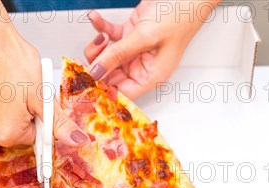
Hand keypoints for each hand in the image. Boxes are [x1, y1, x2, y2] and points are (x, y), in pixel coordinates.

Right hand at [0, 1, 87, 146]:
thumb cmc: (11, 61)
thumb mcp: (42, 96)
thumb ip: (59, 123)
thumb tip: (76, 141)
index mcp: (7, 135)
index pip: (36, 138)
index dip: (41, 118)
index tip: (38, 102)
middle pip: (18, 133)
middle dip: (26, 114)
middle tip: (26, 91)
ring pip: (3, 122)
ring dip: (10, 108)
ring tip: (11, 86)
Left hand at [84, 0, 219, 98]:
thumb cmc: (180, 15)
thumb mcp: (145, 37)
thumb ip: (118, 55)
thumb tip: (96, 71)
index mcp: (151, 75)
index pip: (122, 93)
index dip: (103, 89)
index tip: (88, 81)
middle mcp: (142, 66)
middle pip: (109, 76)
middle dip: (96, 65)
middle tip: (89, 56)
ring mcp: (134, 50)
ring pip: (105, 57)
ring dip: (97, 47)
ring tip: (101, 35)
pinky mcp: (130, 34)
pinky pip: (109, 36)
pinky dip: (100, 28)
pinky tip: (96, 19)